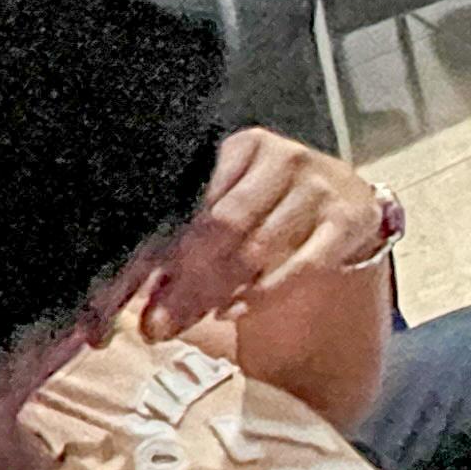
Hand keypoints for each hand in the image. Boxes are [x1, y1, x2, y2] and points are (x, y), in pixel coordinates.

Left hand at [137, 130, 390, 337]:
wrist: (343, 202)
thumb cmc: (268, 208)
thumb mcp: (227, 207)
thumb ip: (181, 242)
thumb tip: (123, 295)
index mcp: (243, 146)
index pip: (193, 197)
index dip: (158, 246)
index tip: (125, 290)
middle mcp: (284, 158)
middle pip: (223, 223)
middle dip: (184, 279)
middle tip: (155, 324)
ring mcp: (320, 188)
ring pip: (257, 248)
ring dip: (215, 292)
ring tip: (183, 323)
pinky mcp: (348, 221)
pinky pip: (300, 266)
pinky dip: (261, 294)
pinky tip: (231, 311)